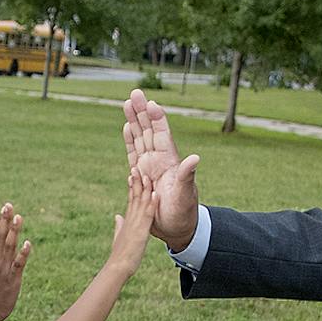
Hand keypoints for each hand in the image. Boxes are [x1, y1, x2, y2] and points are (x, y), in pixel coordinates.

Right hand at [0, 202, 30, 320]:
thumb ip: (2, 257)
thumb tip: (8, 245)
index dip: (1, 220)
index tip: (5, 206)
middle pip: (1, 236)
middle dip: (5, 220)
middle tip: (8, 205)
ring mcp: (5, 269)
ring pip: (9, 247)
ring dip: (14, 232)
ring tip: (19, 217)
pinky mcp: (13, 279)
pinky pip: (18, 265)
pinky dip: (22, 254)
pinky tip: (27, 243)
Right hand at [107, 167, 156, 274]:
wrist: (118, 267)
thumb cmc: (120, 255)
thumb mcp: (119, 237)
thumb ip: (119, 225)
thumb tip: (117, 217)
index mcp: (127, 220)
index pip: (130, 199)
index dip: (132, 187)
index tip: (132, 174)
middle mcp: (130, 219)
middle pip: (134, 197)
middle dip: (136, 182)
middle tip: (136, 167)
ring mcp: (135, 224)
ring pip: (140, 202)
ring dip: (144, 189)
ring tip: (146, 174)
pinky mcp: (141, 231)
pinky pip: (148, 215)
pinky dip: (151, 204)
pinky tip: (155, 194)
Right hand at [121, 90, 199, 247]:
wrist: (176, 228)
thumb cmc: (183, 212)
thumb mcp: (185, 195)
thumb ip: (187, 176)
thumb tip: (195, 158)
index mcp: (169, 162)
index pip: (162, 135)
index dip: (157, 119)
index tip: (152, 104)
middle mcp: (158, 160)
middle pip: (148, 130)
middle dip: (142, 111)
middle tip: (135, 92)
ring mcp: (149, 166)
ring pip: (139, 138)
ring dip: (134, 120)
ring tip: (128, 102)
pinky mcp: (140, 175)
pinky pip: (133, 153)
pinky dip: (129, 140)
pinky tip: (126, 126)